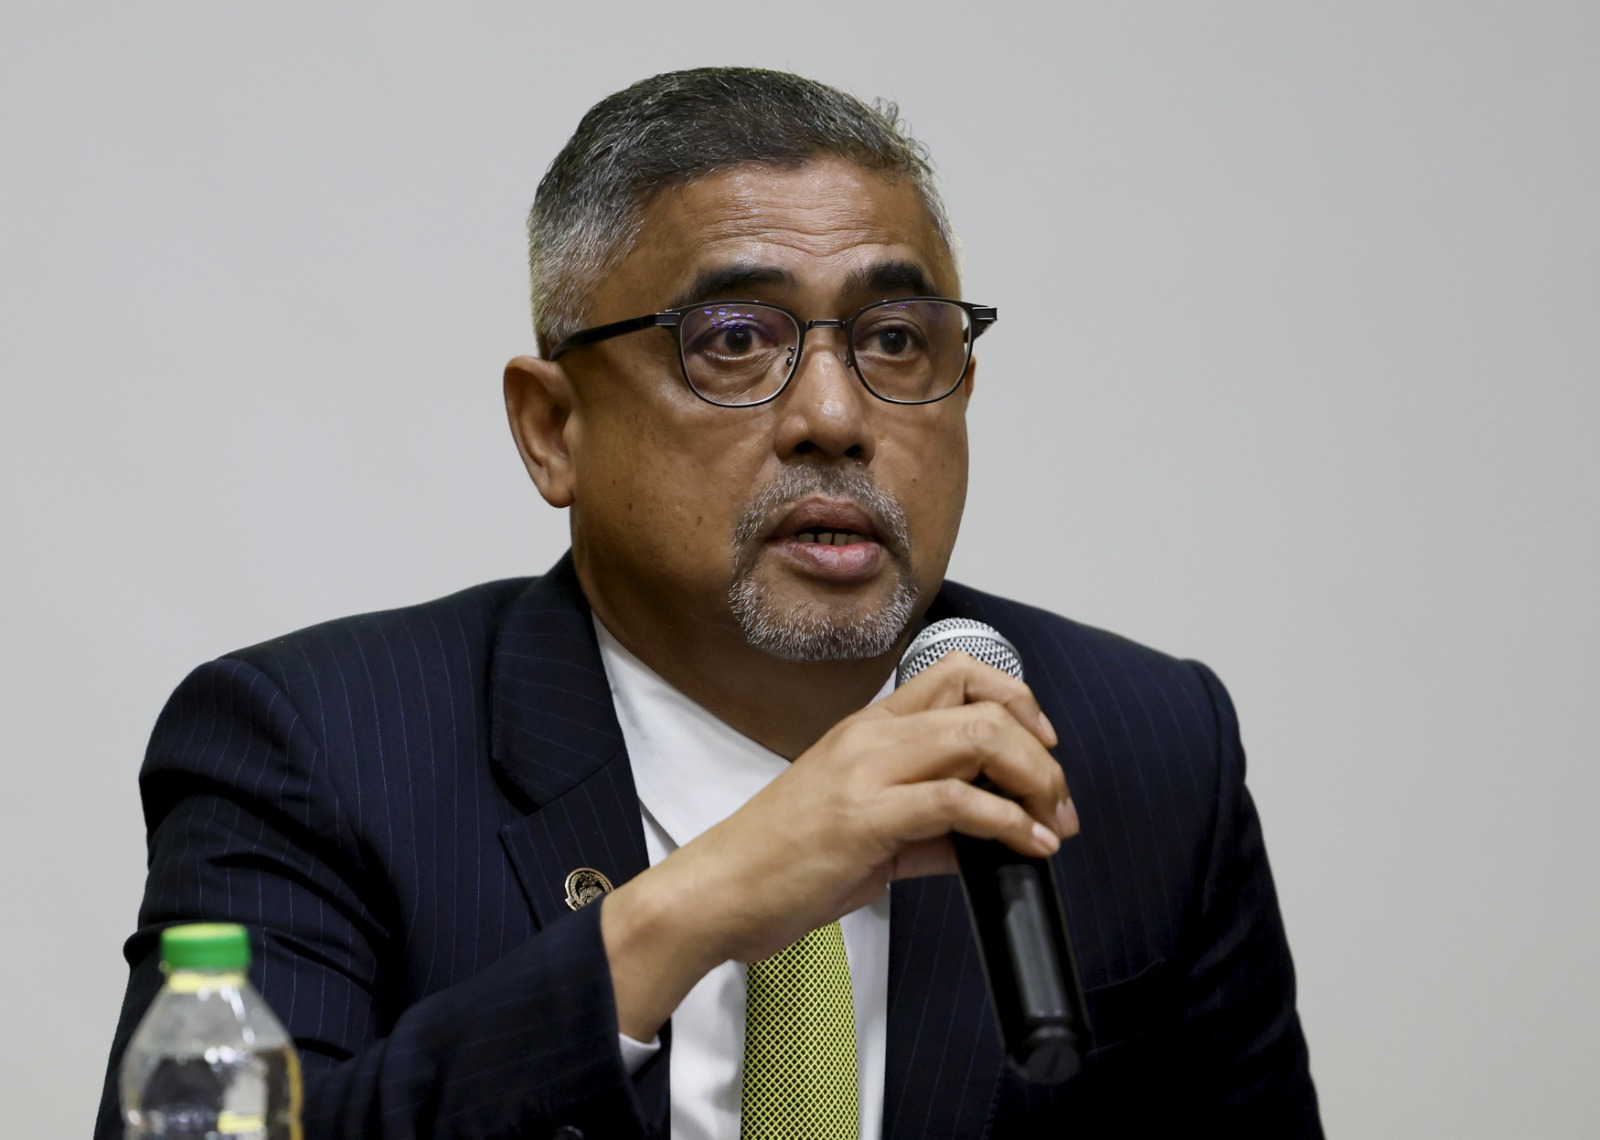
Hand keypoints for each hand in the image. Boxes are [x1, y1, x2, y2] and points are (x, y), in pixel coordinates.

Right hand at [600, 651, 1077, 1039]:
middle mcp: (870, 736)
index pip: (958, 673)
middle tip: (1059, 801)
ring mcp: (866, 772)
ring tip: (1052, 824)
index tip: (1042, 748)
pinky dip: (1009, 824)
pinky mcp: (865, 817)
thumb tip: (990, 843)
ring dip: (1036, 782)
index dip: (1016, 700)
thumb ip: (929, 829)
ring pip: (979, 739)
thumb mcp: (865, 832)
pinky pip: (958, 801)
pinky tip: (1026, 847)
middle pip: (983, 703)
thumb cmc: (783, 860)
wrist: (720, 892)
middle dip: (1041, 753)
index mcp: (867, 728)